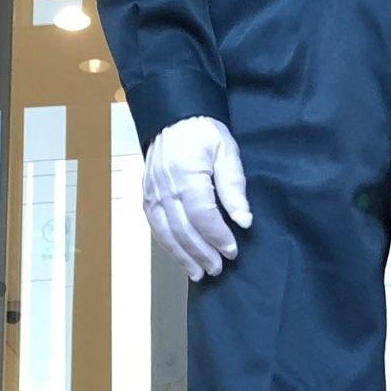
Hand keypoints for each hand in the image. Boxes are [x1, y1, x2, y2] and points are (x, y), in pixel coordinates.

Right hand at [143, 116, 251, 280]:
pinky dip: (167, 244)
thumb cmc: (203, 133)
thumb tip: (243, 220)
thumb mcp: (226, 151)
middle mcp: (165, 188)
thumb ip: (234, 187)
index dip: (218, 237)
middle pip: (183, 229)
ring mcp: (152, 193)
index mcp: (187, 175)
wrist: (173, 117)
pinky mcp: (146, 196)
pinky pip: (155, 226)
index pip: (203, 215)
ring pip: (165, 232)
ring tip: (198, 273)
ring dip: (182, 256)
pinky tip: (180, 256)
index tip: (232, 251)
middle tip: (217, 269)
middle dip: (201, 253)